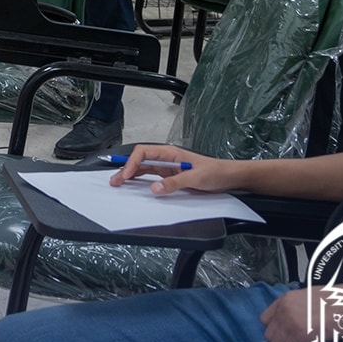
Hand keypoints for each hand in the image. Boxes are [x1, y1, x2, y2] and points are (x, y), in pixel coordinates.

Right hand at [108, 144, 232, 194]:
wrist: (228, 177)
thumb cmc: (215, 172)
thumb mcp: (195, 177)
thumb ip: (174, 183)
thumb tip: (154, 188)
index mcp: (170, 153)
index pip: (143, 153)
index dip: (132, 163)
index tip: (126, 175)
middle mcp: (166, 158)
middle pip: (140, 160)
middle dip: (126, 169)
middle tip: (114, 181)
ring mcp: (168, 168)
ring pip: (144, 169)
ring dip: (131, 175)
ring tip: (119, 183)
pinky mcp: (171, 177)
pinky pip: (152, 177)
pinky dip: (141, 181)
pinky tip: (135, 186)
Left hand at [261, 287, 316, 341]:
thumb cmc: (338, 303)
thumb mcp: (310, 300)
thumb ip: (295, 311)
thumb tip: (290, 329)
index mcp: (285, 299)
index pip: (265, 320)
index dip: (277, 331)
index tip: (290, 336)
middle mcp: (284, 308)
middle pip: (270, 335)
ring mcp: (290, 320)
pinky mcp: (299, 333)